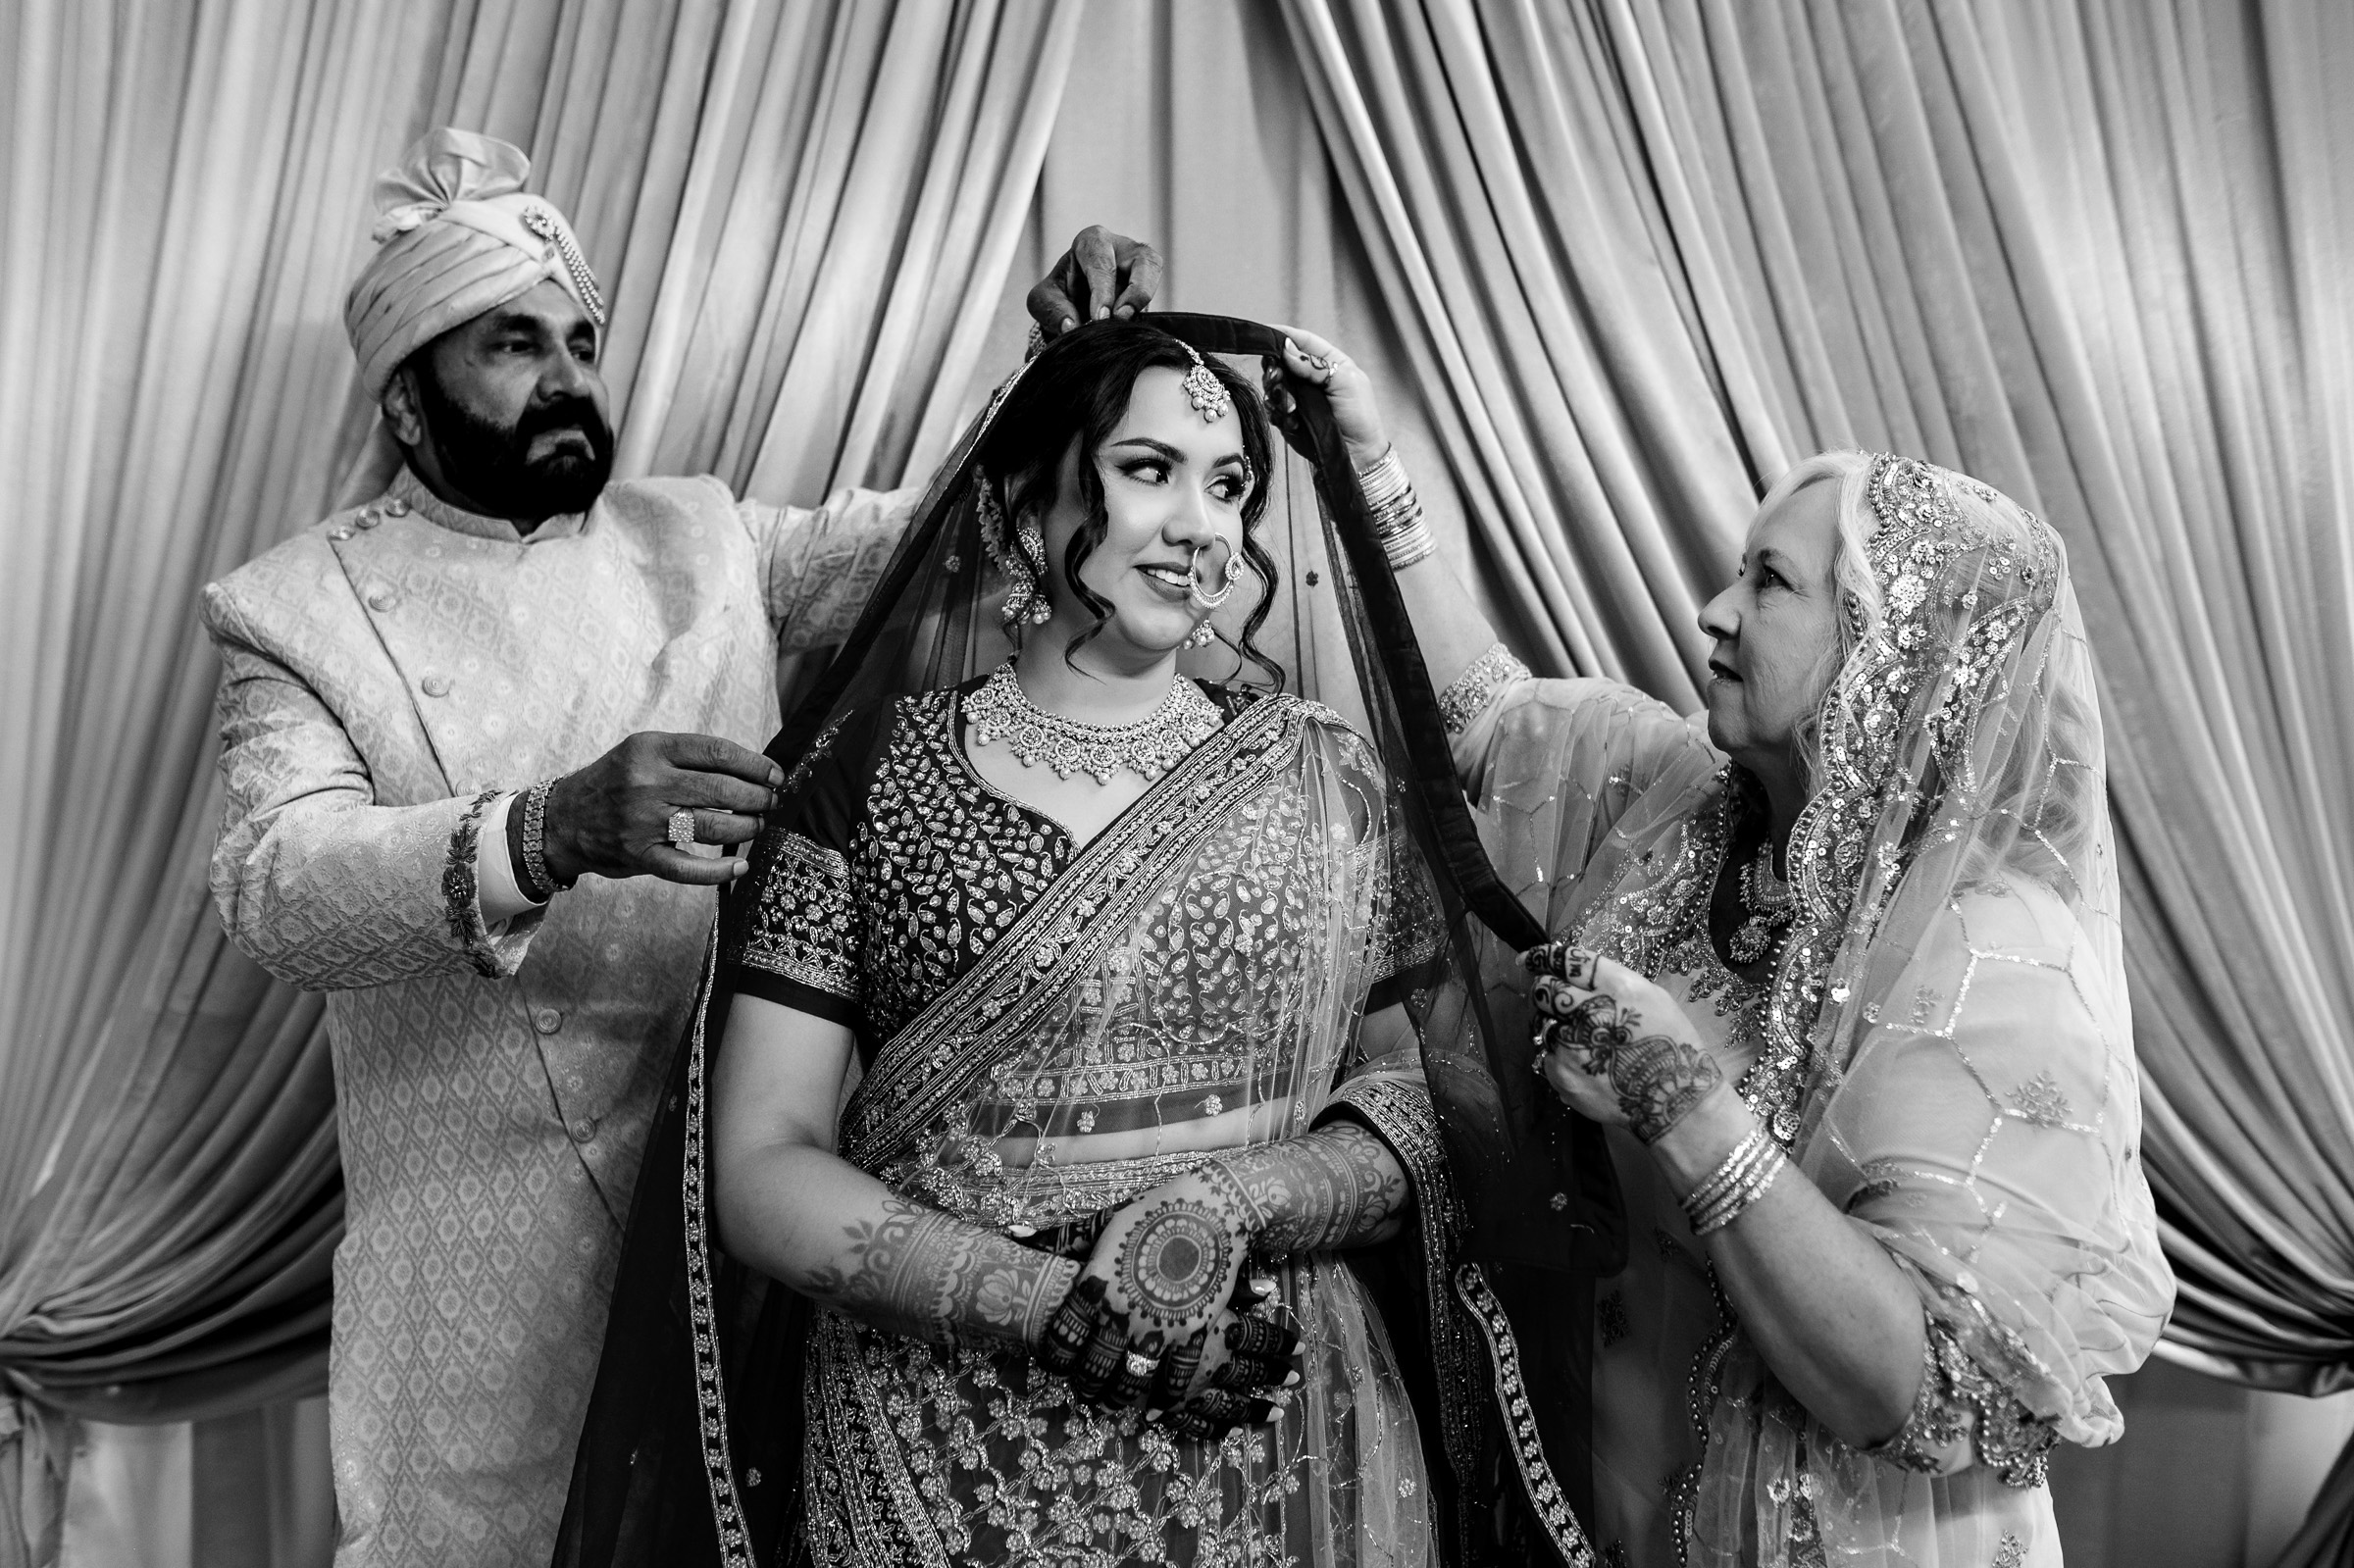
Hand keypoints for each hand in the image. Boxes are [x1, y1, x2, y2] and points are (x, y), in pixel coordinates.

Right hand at [538, 732, 781, 887]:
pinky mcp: (639, 855)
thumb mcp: (643, 753)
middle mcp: (647, 782)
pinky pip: (687, 868)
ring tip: (757, 826)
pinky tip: (740, 867)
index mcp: (651, 749)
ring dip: (746, 828)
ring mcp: (642, 821)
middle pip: (721, 789)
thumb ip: (688, 758)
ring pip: (711, 826)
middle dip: (758, 798)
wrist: (563, 819)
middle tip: (772, 802)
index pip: (717, 752)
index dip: (755, 765)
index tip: (776, 775)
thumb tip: (751, 771)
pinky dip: (718, 871)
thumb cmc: (615, 782)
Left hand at [1028, 226, 1164, 335]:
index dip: (1102, 290)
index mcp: (1092, 242)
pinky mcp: (1147, 286)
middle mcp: (1120, 247)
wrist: (1070, 306)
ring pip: (1155, 270)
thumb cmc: (1058, 294)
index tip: (1099, 317)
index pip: (1102, 261)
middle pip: (1142, 257)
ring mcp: (1138, 265)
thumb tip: (1070, 326)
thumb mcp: (1043, 301)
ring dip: (1144, 297)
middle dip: (1135, 289)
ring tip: (1128, 321)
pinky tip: (1130, 327)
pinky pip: (1154, 295)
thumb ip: (1053, 311)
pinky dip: (1144, 311)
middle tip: (1121, 317)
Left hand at [1033, 1171, 1298, 1429]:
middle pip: (1094, 1369)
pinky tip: (1157, 1408)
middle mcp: (1122, 1316)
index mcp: (1095, 1288)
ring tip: (1111, 1402)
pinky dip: (1166, 1399)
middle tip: (1084, 1390)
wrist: (1212, 1207)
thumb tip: (1014, 1234)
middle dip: (1086, 1385)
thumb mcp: (1103, 1221)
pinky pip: (1177, 1378)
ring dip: (1118, 1398)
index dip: (1054, 1358)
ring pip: (1131, 1381)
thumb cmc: (1153, 1210)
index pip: (1062, 1339)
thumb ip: (1062, 1239)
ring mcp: (1159, 1328)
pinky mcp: (1193, 1332)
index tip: (1055, 1363)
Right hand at [1262, 325, 1389, 470]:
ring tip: (1291, 406)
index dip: (1283, 335)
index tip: (1264, 331)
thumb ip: (1315, 365)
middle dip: (1275, 368)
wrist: (1357, 455)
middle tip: (1277, 378)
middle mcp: (1309, 377)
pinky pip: (1273, 408)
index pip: (1302, 341)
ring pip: (1273, 385)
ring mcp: (1298, 397)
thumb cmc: (1360, 417)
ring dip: (1277, 393)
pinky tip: (1291, 418)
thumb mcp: (1345, 382)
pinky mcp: (1289, 417)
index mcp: (1328, 363)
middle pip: (1280, 361)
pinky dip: (1278, 412)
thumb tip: (1288, 349)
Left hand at [1522, 942, 1723, 1144]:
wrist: (1672, 1099)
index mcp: (1616, 987)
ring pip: (1544, 1025)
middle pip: (1545, 990)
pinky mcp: (1562, 1072)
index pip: (1567, 961)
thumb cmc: (1671, 1045)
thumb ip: (1613, 984)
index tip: (1528, 960)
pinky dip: (1562, 1059)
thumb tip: (1579, 979)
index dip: (1543, 957)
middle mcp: (1589, 1011)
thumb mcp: (1653, 999)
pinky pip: (1549, 1056)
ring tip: (1585, 1044)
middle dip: (1545, 993)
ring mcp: (1572, 1043)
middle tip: (1555, 1002)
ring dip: (1557, 1029)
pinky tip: (1587, 1067)